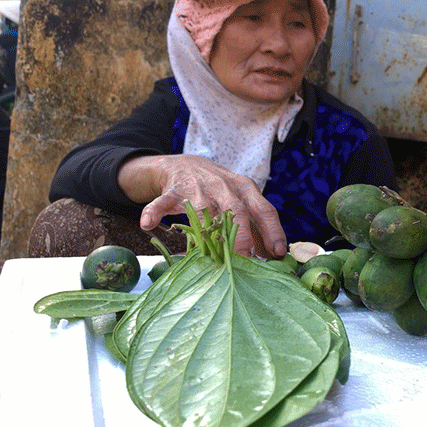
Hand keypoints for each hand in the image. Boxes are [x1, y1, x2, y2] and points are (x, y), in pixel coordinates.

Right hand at [118, 154, 286, 257]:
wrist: (186, 165)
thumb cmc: (220, 191)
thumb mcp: (242, 201)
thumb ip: (256, 226)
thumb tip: (274, 256)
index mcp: (246, 189)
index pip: (264, 210)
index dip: (272, 231)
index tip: (278, 253)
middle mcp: (225, 187)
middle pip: (238, 211)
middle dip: (243, 237)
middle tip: (246, 261)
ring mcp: (198, 188)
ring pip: (203, 210)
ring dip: (207, 231)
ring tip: (211, 256)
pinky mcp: (173, 191)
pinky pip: (162, 202)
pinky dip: (155, 212)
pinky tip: (148, 224)